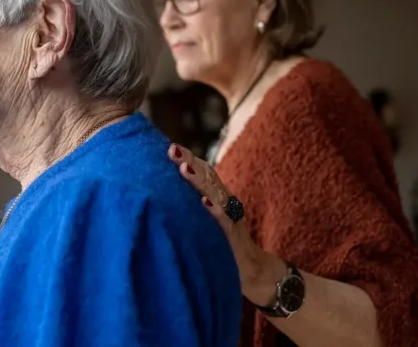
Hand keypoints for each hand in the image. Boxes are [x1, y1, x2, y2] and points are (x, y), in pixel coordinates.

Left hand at [168, 144, 284, 304]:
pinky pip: (225, 221)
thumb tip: (164, 194)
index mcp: (218, 198)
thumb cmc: (223, 244)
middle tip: (172, 150)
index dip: (189, 159)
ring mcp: (232, 218)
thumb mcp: (207, 221)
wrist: (253, 271)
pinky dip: (216, 211)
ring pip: (215, 194)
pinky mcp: (234, 236)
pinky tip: (204, 203)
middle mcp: (226, 203)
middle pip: (208, 178)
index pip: (204, 173)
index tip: (170, 147)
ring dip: (199, 180)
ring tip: (183, 168)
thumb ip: (194, 206)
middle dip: (190, 162)